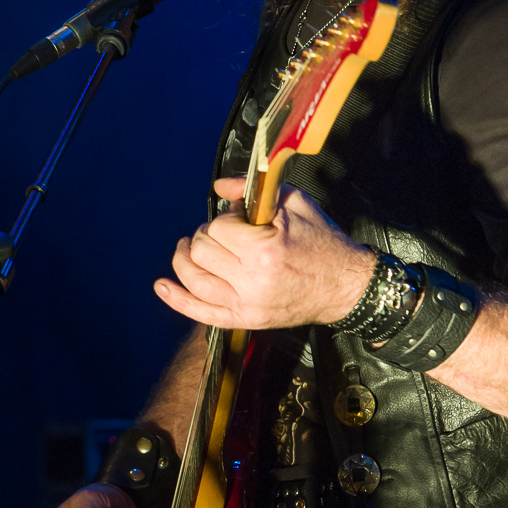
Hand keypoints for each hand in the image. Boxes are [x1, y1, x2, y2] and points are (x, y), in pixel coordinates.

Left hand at [153, 178, 374, 329]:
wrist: (345, 285)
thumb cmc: (323, 242)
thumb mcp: (294, 204)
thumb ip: (252, 191)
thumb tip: (218, 188)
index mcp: (265, 249)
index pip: (219, 227)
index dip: (226, 218)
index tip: (242, 219)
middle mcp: (252, 280)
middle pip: (202, 252)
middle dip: (205, 236)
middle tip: (222, 232)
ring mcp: (247, 304)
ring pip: (194, 279)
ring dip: (185, 259)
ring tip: (190, 248)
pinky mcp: (247, 320)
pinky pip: (202, 313)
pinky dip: (177, 299)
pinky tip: (162, 285)